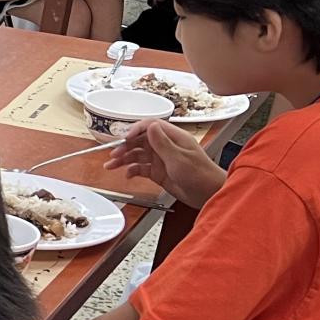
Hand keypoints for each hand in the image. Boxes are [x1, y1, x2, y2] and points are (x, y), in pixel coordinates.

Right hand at [106, 118, 227, 209]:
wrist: (208, 194)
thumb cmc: (200, 175)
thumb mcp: (179, 158)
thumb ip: (163, 142)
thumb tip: (151, 126)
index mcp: (173, 137)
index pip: (150, 126)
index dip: (135, 130)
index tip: (124, 138)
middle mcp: (165, 146)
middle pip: (140, 141)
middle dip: (125, 147)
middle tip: (113, 154)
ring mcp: (161, 159)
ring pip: (137, 155)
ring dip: (123, 159)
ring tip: (111, 166)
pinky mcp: (158, 172)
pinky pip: (141, 168)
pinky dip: (132, 171)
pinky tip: (127, 175)